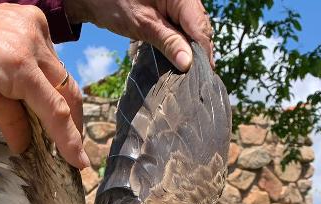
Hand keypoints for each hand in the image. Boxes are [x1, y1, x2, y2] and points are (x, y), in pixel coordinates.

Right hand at [0, 0, 88, 167]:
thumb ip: (9, 110)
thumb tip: (23, 142)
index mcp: (28, 25)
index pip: (55, 72)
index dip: (64, 104)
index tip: (68, 130)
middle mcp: (35, 31)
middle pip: (65, 84)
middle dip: (74, 121)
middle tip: (74, 151)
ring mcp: (29, 46)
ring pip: (64, 97)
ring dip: (71, 133)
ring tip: (72, 161)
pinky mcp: (20, 65)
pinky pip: (53, 108)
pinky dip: (66, 136)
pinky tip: (71, 158)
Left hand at [64, 0, 213, 70]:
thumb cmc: (114, 3)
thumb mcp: (143, 25)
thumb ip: (168, 42)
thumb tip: (188, 64)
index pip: (200, 26)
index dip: (204, 52)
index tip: (206, 75)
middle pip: (200, 28)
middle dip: (199, 53)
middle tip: (199, 80)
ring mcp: (178, 4)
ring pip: (193, 30)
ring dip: (191, 50)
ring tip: (191, 74)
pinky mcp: (169, 12)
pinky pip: (182, 28)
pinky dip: (181, 43)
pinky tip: (181, 60)